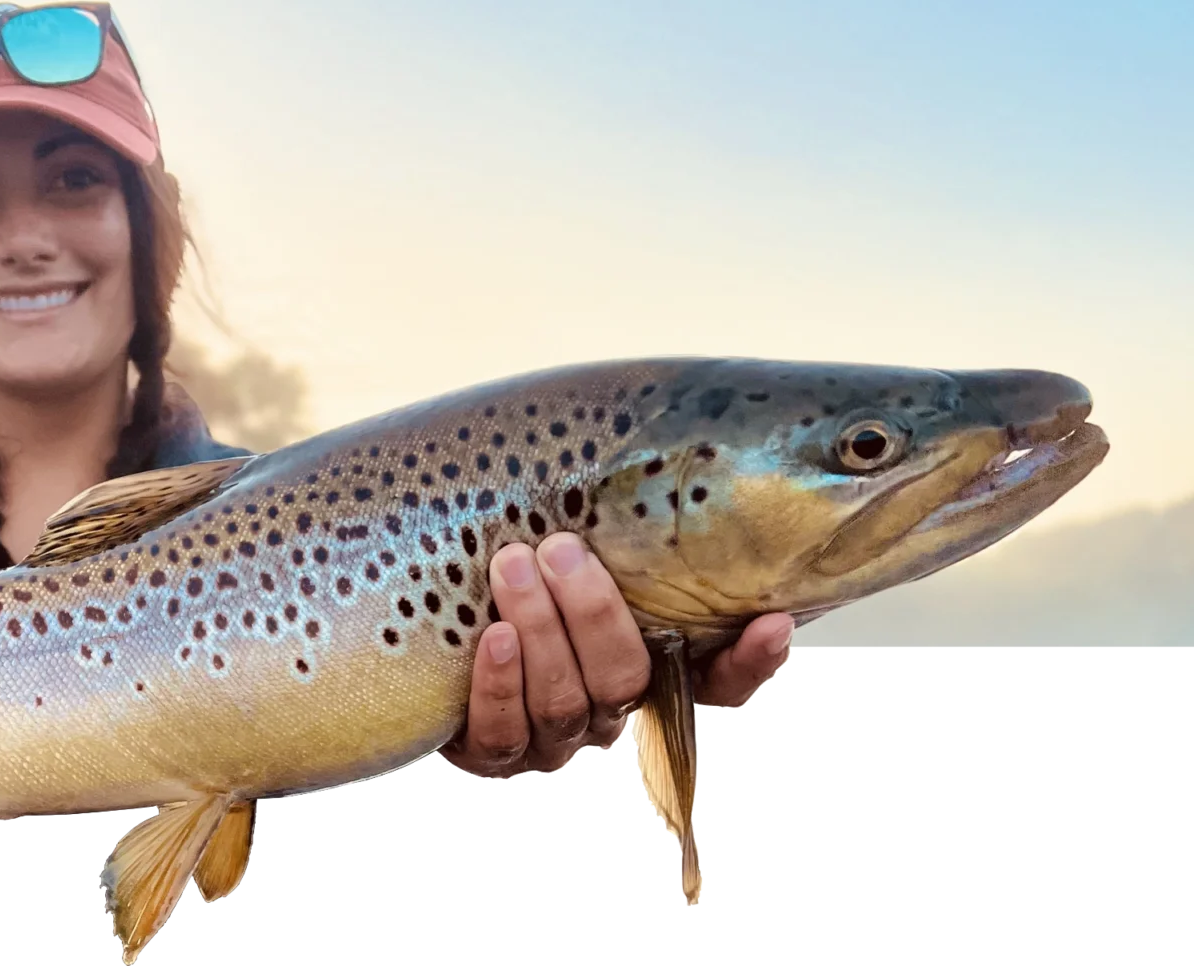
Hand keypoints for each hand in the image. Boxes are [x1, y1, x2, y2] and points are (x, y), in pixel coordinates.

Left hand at [441, 532, 792, 778]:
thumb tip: (647, 441)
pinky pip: (504, 732)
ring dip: (540, 630)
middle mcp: (605, 709)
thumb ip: (609, 527)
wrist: (421, 629)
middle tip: (563, 550)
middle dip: (594, 614)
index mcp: (644, 666)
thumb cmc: (511, 571)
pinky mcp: (492, 753)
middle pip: (625, 680)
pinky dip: (500, 684)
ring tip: (514, 566)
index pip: (718, 680)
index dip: (750, 661)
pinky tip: (494, 637)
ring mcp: (550, 738)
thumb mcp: (563, 547)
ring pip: (565, 703)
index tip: (772, 621)